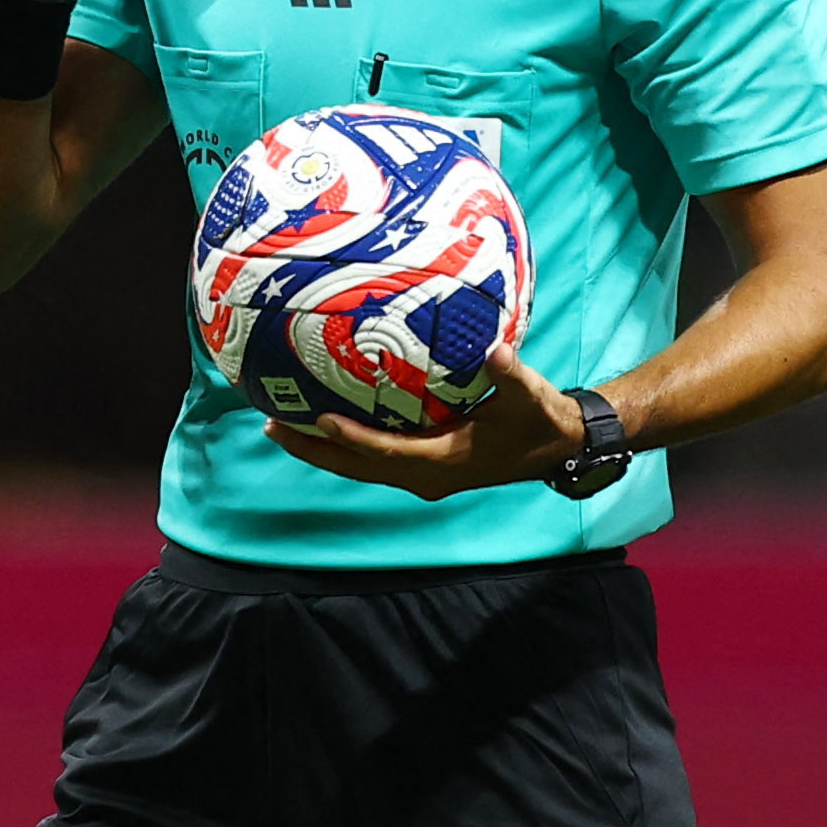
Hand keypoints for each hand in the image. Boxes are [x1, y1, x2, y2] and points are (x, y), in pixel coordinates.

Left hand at [262, 346, 588, 502]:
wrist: (555, 445)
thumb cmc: (539, 418)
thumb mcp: (529, 396)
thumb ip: (510, 375)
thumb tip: (497, 350)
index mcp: (444, 461)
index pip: (386, 452)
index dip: (351, 438)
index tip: (317, 417)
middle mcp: (425, 475)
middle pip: (356, 467)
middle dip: (312, 448)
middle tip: (270, 426)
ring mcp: (421, 475)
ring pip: (358, 467)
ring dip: (318, 449)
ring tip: (277, 426)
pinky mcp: (421, 466)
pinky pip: (371, 459)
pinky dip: (341, 445)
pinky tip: (318, 422)